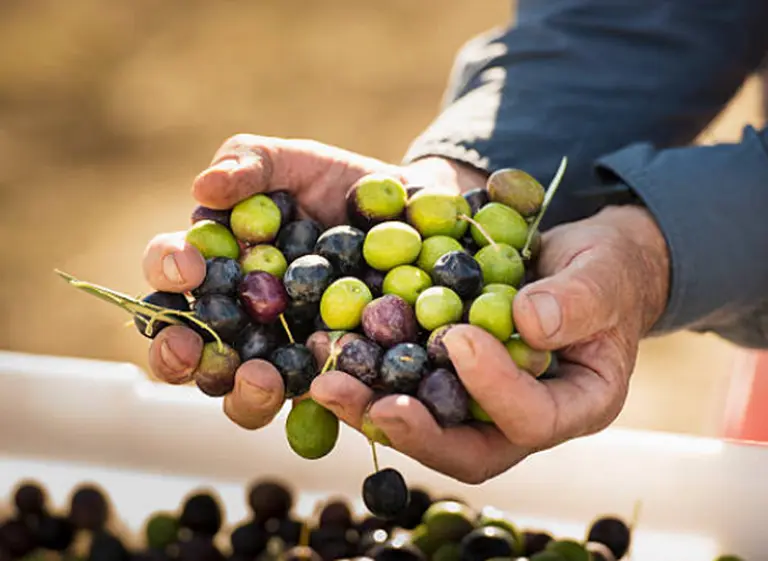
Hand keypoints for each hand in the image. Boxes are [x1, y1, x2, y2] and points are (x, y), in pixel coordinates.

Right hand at [139, 133, 485, 428]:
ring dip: (243, 394)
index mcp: (216, 268)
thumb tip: (203, 188)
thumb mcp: (293, 162)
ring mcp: (284, 356)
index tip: (189, 265)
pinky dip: (316, 405)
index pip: (170, 275)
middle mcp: (238, 321)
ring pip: (243, 396)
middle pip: (189, 353)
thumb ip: (249, 163)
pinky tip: (327, 393)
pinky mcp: (331, 378)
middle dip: (179, 355)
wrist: (408, 211)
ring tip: (263, 379)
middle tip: (193, 347)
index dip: (167, 271)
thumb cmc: (337, 184)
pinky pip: (318, 406)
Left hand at [311, 204, 669, 483]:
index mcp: (577, 405)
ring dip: (370, 407)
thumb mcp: (606, 273)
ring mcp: (482, 405)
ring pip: (426, 426)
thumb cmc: (605, 270)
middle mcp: (523, 418)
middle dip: (409, 429)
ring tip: (324, 378)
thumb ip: (579, 298)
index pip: (533, 420)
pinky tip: (331, 347)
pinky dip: (369, 373)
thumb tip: (527, 322)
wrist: (580, 264)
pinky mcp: (450, 379)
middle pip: (465, 450)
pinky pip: (408, 387)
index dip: (494, 389)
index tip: (460, 337)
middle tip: (357, 398)